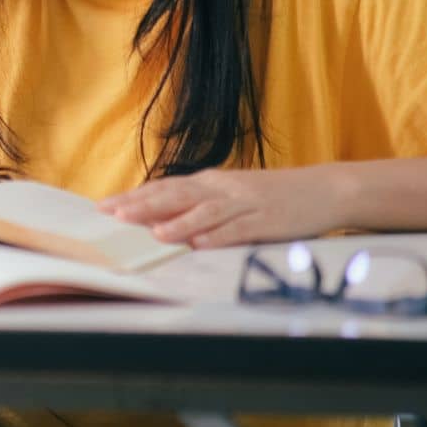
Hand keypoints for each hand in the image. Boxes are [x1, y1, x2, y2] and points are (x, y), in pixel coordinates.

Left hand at [99, 166, 349, 247]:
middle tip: (115, 215)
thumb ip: (199, 204)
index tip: (104, 206)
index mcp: (210, 182)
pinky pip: (240, 229)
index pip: (165, 187)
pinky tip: (201, 244)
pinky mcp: (267, 221)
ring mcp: (245, 204)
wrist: (322, 190)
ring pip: (206, 212)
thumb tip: (159, 217)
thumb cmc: (270, 196)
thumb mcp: (229, 194)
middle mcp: (222, 189)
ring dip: (179, 222)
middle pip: (177, 195)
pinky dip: (219, 237)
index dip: (134, 196)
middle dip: (144, 206)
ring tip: (154, 233)